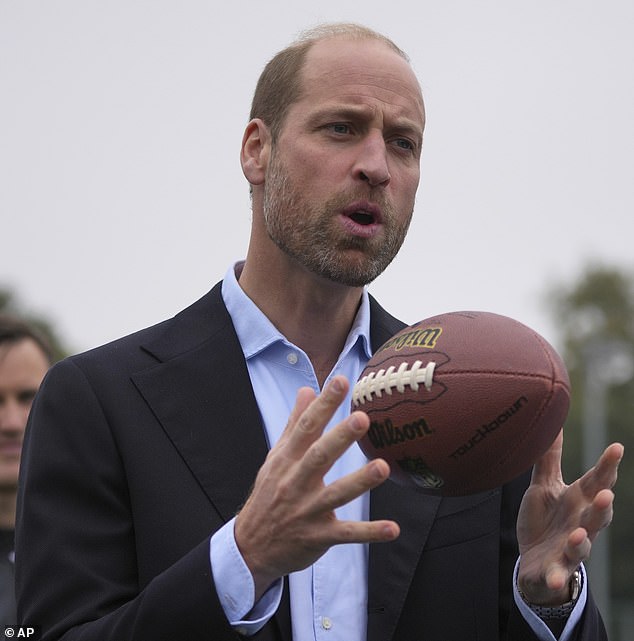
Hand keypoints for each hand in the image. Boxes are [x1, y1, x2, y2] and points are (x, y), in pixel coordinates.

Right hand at [234, 375, 399, 599]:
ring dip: (359, 481)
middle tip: (362, 418)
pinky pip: (346, 534)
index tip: (341, 381)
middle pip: (319, 456)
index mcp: (286, 460)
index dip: (324, 405)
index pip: (306, 427)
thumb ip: (294, 424)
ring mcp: (307, 510)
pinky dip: (369, 533)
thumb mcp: (275, 458)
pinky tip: (392, 529)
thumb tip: (307, 390)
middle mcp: (296, 482)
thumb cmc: (268, 495)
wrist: (250, 548)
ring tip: (382, 467)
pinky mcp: (318, 536)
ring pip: (336, 494)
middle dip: (340, 438)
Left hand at [516, 430, 623, 604]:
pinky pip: (558, 575)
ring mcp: (570, 550)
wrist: (534, 564)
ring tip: (579, 534)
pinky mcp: (556, 570)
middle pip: (597, 515)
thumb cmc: (545, 521)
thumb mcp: (544, 486)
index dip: (607, 466)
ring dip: (582, 541)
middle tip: (606, 493)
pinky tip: (556, 578)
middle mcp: (580, 525)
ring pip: (582, 546)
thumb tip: (553, 424)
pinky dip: (558, 577)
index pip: (596, 482)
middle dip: (602, 506)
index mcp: (578, 502)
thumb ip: (550, 458)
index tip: (617, 447)